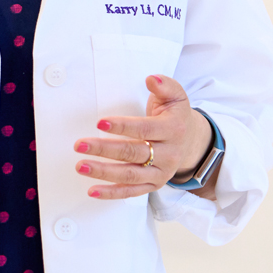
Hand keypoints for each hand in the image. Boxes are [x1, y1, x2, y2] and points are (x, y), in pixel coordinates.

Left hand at [72, 74, 216, 200]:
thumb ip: (164, 85)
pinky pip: (131, 192)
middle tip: (80, 145)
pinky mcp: (153, 185)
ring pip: (130, 174)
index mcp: (173, 129)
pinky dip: (111, 193)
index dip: (122, 127)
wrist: (191, 142)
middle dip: (104, 149)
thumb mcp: (176, 96)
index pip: (145, 129)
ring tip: (80, 166)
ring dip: (103, 172)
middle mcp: (169, 154)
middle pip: (133, 152)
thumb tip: (151, 79)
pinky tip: (92, 190)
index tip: (100, 123)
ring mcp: (161, 172)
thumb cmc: (175, 115)